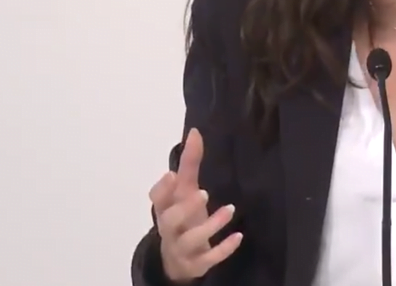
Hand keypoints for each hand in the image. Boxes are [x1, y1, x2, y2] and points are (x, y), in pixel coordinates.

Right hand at [150, 128, 242, 282]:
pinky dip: (223, 249)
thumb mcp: (185, 191)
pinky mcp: (196, 263)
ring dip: (210, 225)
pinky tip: (238, 236)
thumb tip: (195, 132)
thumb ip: (189, 164)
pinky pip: (208, 259)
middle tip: (203, 193)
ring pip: (190, 240)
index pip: (156, 199)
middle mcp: (169, 229)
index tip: (172, 174)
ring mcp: (182, 248)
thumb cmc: (182, 217)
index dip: (162, 189)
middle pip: (169, 220)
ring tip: (230, 208)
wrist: (178, 259)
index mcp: (165, 209)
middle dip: (184, 208)